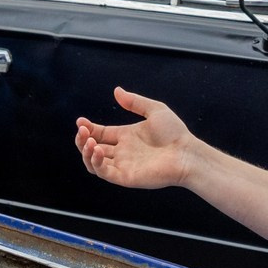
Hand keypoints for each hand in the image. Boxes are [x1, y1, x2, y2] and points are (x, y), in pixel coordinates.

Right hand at [74, 88, 197, 190]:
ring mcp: (122, 165)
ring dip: (85, 152)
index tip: (80, 121)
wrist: (186, 153)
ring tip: (88, 140)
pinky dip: (95, 162)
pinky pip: (103, 172)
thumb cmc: (175, 133)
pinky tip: (97, 149)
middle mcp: (122, 152)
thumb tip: (117, 90)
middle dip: (82, 139)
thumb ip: (134, 102)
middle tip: (81, 130)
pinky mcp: (125, 176)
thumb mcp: (154, 110)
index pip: (100, 133)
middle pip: (92, 148)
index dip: (87, 128)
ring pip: (93, 162)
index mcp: (126, 137)